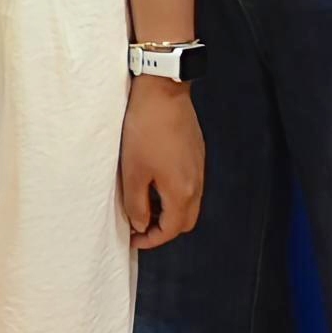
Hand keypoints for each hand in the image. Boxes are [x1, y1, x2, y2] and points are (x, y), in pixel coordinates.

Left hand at [120, 78, 203, 248]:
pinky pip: (189, 184)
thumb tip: (140, 225)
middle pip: (184, 220)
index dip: (151, 240)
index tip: (133, 240)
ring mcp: (199, 166)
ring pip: (188, 202)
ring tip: (144, 204)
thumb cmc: (145, 129)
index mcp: (182, 192)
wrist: (162, 91)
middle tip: (140, 226)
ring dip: (169, 210)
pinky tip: (154, 181)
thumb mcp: (132, 171)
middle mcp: (196, 183)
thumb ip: (137, 203)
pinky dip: (174, 193)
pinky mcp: (196, 152)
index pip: (171, 229)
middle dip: (163, 229)